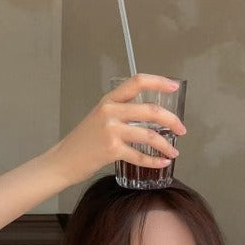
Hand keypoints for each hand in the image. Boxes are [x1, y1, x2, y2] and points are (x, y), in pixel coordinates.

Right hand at [45, 74, 186, 185]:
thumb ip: (119, 113)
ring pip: (148, 135)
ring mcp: (111, 130)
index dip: (159, 82)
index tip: (174, 87)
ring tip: (174, 151)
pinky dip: (154, 161)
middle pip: (150, 110)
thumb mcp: (98, 119)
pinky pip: (140, 155)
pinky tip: (162, 162)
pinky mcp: (111, 150)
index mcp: (108, 100)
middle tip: (181, 128)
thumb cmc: (82, 143)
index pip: (137, 82)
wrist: (62, 161)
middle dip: (171, 120)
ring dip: (166, 144)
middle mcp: (110, 111)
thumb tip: (146, 117)